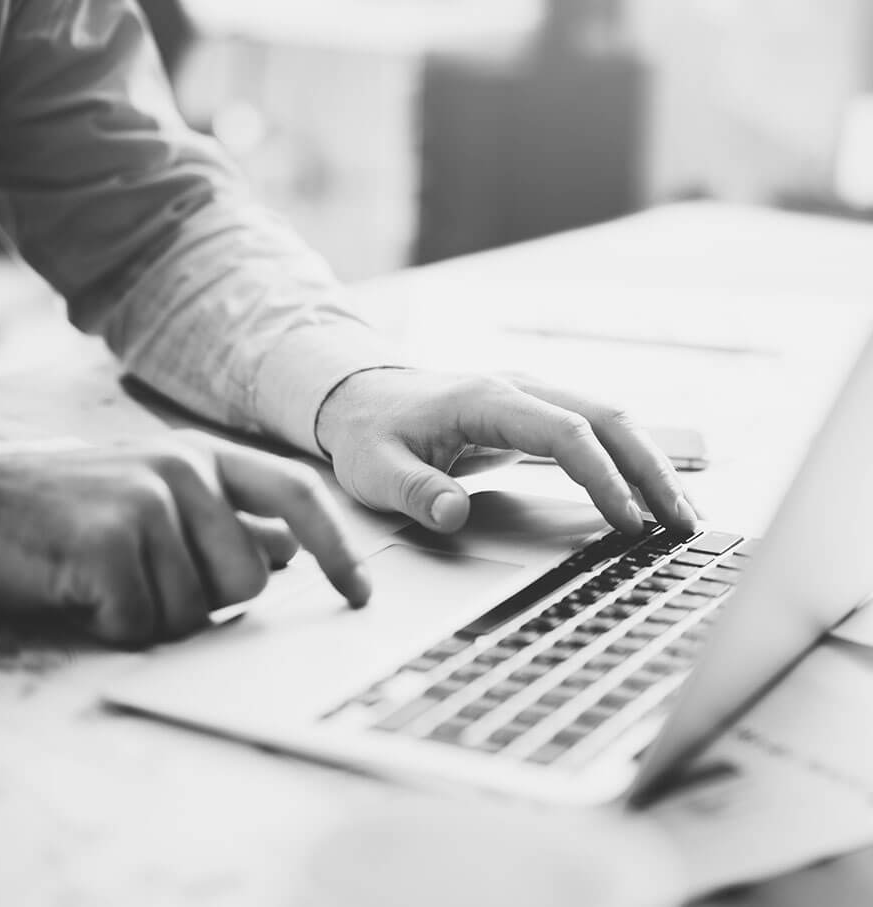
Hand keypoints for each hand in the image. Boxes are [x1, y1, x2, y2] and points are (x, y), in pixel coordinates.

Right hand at [0, 431, 369, 645]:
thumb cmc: (70, 512)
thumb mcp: (156, 496)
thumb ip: (223, 518)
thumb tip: (288, 549)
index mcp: (203, 457)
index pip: (297, 495)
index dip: (338, 547)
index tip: (359, 593)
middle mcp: (183, 468)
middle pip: (249, 577)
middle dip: (207, 599)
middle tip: (148, 579)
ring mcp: (147, 500)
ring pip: (197, 609)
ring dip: (153, 615)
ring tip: (107, 580)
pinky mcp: (110, 540)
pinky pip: (144, 623)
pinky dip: (114, 627)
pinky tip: (82, 592)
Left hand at [316, 369, 697, 535]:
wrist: (362, 397)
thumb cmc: (371, 433)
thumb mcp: (375, 470)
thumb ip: (414, 491)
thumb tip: (452, 513)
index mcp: (486, 399)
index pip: (564, 433)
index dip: (601, 476)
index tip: (626, 521)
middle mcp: (519, 389)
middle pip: (607, 419)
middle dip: (652, 470)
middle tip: (684, 523)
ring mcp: (531, 396)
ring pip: (610, 421)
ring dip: (650, 464)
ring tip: (683, 516)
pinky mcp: (535, 413)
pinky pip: (594, 432)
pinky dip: (628, 460)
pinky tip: (647, 494)